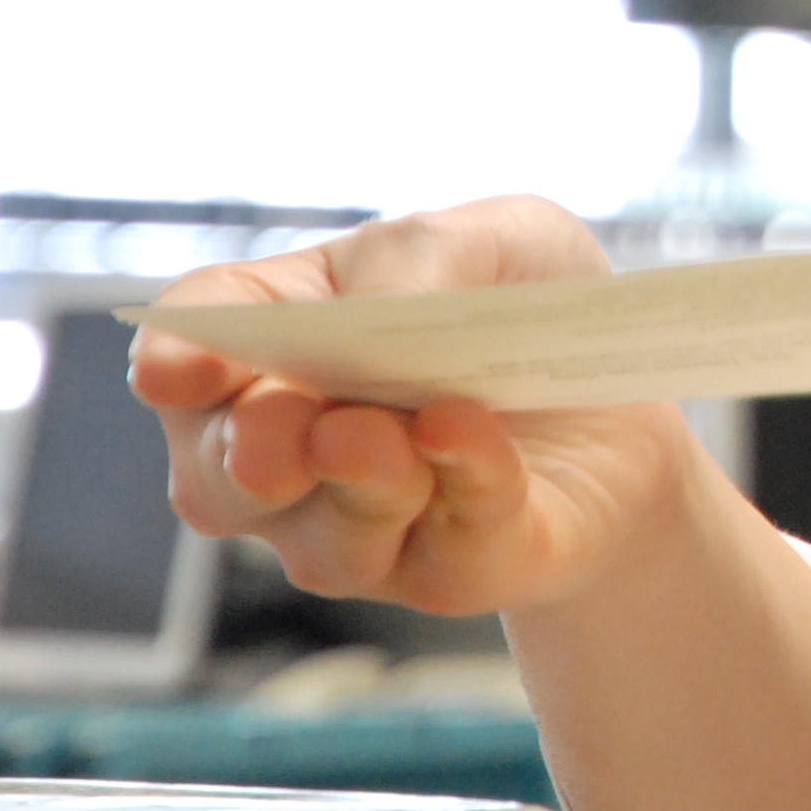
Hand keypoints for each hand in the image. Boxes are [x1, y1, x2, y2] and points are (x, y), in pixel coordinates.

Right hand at [131, 197, 701, 616]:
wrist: (634, 395)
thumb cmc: (528, 304)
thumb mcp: (492, 237)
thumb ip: (415, 262)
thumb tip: (371, 314)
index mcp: (277, 345)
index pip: (186, 351)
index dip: (175, 359)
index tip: (180, 368)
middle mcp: (292, 456)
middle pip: (220, 478)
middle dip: (246, 454)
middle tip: (283, 422)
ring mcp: (364, 529)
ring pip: (323, 538)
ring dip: (354, 482)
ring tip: (384, 432)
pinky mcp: (454, 574)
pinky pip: (443, 551)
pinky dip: (458, 487)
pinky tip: (468, 436)